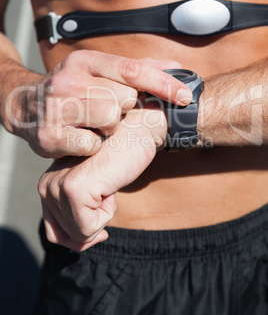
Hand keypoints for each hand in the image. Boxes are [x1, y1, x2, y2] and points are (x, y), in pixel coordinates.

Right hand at [7, 50, 191, 157]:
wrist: (28, 108)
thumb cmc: (75, 90)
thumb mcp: (100, 71)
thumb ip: (139, 69)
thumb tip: (177, 66)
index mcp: (85, 61)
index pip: (132, 69)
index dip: (163, 84)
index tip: (186, 96)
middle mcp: (68, 79)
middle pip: (124, 99)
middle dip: (124, 109)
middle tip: (109, 110)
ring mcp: (56, 107)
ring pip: (110, 121)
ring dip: (110, 128)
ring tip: (96, 125)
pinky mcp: (49, 136)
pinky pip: (91, 145)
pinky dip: (94, 146)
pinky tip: (84, 139)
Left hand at [38, 97, 167, 250]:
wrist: (136, 132)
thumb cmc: (120, 158)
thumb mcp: (93, 188)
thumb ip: (78, 211)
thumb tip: (80, 244)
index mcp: (47, 185)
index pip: (54, 232)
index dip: (81, 234)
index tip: (102, 222)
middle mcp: (46, 185)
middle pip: (67, 236)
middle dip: (94, 220)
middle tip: (106, 187)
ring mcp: (57, 187)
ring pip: (80, 234)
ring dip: (103, 215)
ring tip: (107, 184)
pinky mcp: (72, 190)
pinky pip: (89, 227)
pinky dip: (107, 213)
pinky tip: (109, 186)